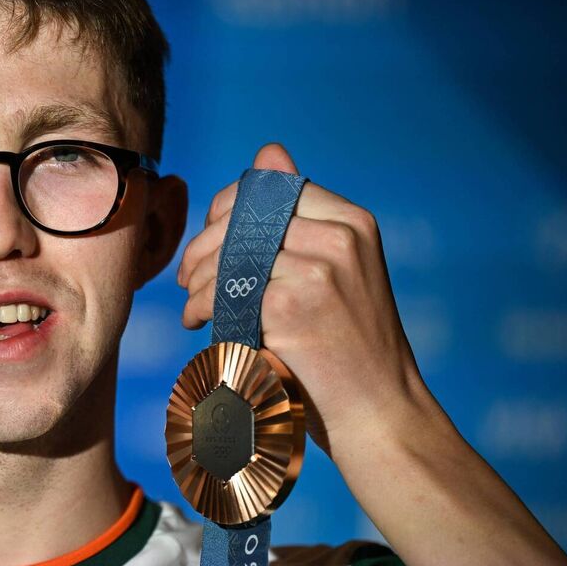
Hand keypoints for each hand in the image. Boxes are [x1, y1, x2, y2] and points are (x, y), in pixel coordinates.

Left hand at [176, 144, 438, 456]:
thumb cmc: (350, 348)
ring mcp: (320, 268)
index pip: (266, 187)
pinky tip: (203, 325)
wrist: (381, 414)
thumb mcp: (336, 271)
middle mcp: (341, 236)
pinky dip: (203, 307)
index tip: (209, 245)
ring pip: (227, 254)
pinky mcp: (294, 305)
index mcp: (352, 220)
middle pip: (240, 216)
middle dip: (202, 246)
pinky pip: (224, 291)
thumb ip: (299, 220)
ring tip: (193, 308)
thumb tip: (268, 151)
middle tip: (185, 279)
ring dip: (197, 282)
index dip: (225, 211)